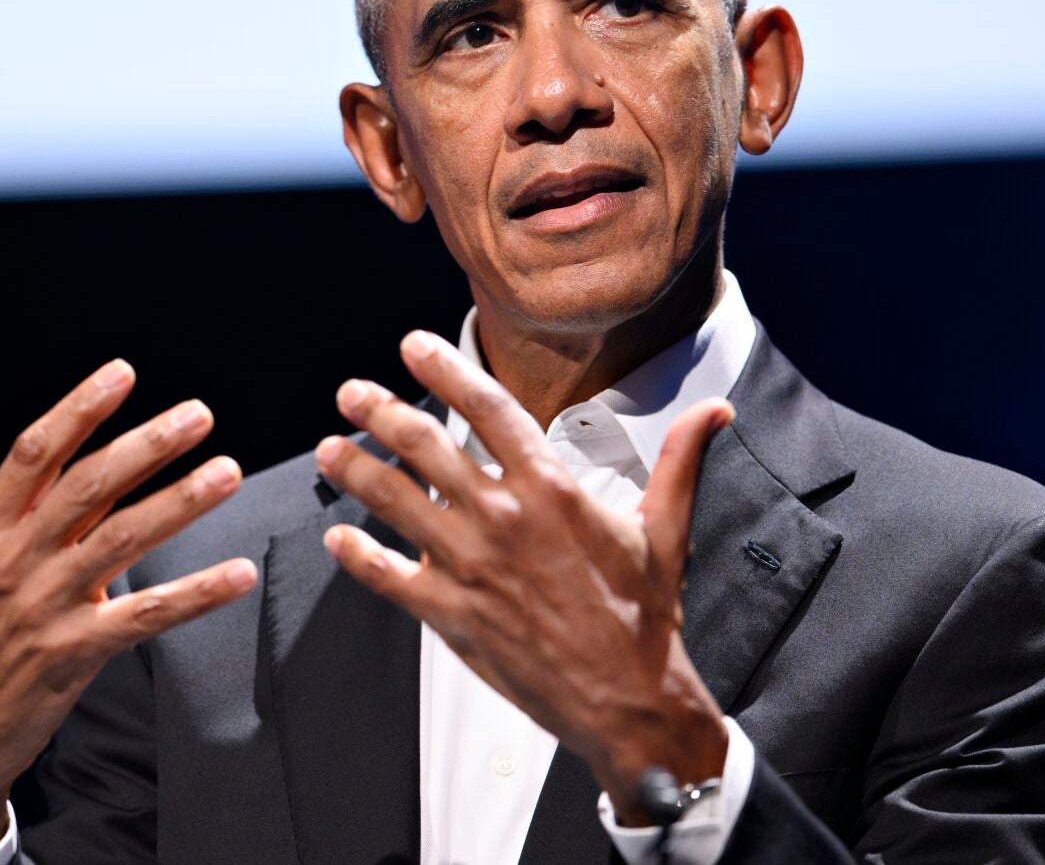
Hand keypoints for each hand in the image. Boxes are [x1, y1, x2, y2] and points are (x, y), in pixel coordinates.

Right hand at [0, 359, 257, 863]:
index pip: (34, 454)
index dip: (78, 410)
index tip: (121, 375)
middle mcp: (14, 561)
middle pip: (87, 486)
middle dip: (147, 444)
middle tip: (199, 415)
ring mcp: (44, 607)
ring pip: (121, 541)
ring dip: (180, 503)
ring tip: (226, 472)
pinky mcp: (73, 653)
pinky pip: (145, 616)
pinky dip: (195, 595)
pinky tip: (237, 575)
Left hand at [314, 331, 733, 823]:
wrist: (630, 699)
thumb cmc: (645, 614)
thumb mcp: (665, 529)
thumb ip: (678, 461)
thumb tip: (716, 410)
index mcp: (552, 487)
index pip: (488, 407)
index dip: (445, 368)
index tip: (412, 345)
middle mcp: (503, 516)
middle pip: (424, 445)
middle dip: (379, 410)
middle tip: (351, 392)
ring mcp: (471, 565)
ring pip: (394, 501)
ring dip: (354, 469)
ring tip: (328, 448)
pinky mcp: (450, 613)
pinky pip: (387, 576)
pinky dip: (356, 555)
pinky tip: (337, 538)